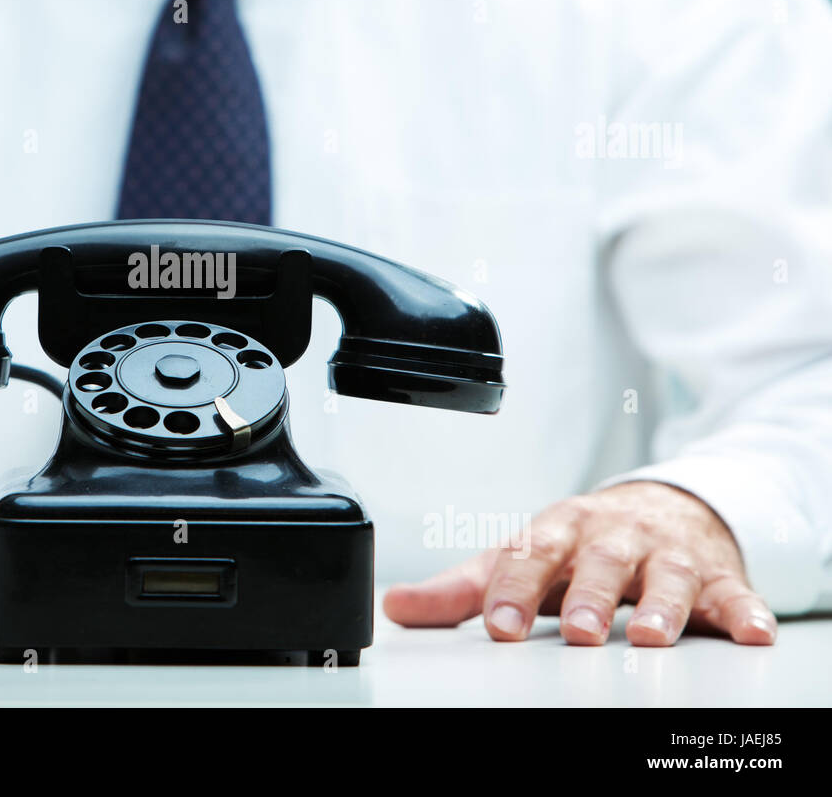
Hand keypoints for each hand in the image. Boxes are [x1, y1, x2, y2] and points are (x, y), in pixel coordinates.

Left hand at [383, 481, 776, 645]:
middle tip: (579, 632)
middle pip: (600, 565)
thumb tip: (394, 608)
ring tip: (649, 636)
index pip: (530, 556)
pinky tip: (751, 630)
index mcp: (557, 531)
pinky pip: (732, 592)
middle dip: (590, 597)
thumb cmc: (577, 543)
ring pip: (666, 577)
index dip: (514, 591)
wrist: (656, 508)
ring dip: (660, 606)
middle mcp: (611, 538)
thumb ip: (460, 588)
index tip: (501, 626)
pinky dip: (744, 610)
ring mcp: (664, 554)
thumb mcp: (519, 557)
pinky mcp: (713, 574)